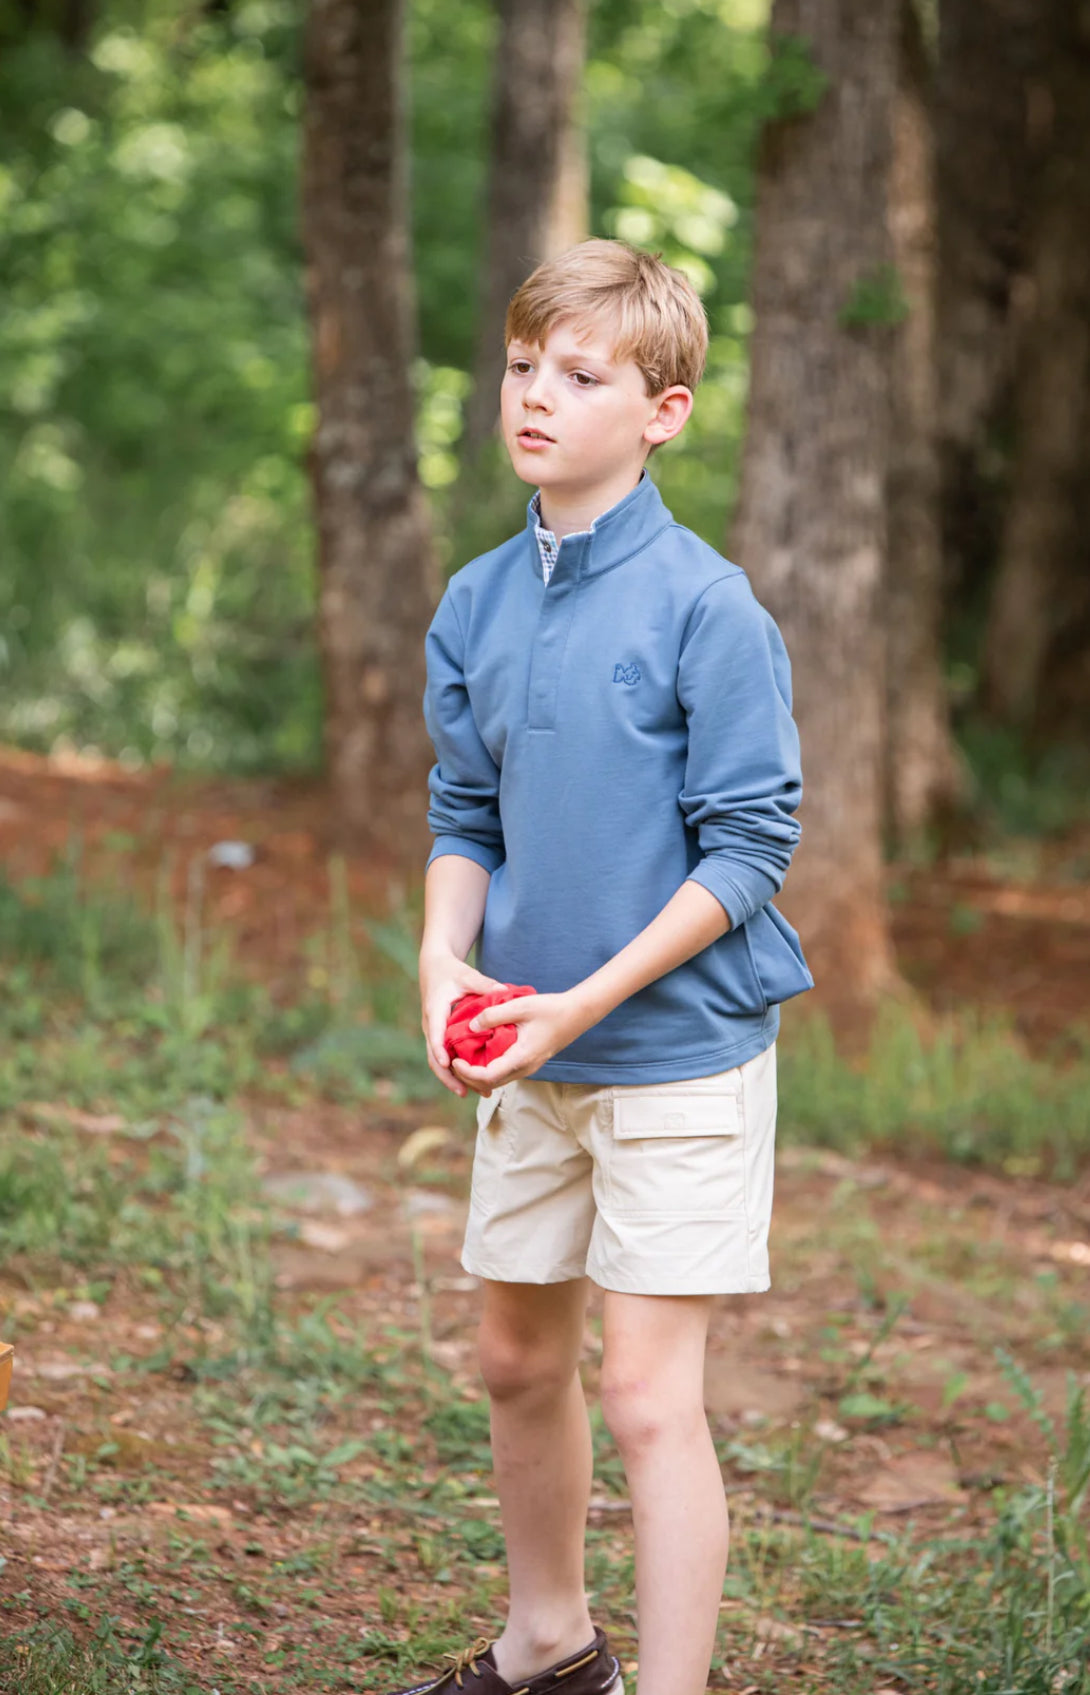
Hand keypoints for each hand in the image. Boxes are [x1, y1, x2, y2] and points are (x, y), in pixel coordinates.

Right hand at [419, 949, 507, 1098]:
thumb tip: (504, 991)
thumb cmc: (451, 971)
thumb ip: (484, 984)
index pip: (436, 1034)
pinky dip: (453, 1070)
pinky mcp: (438, 1035)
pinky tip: (469, 1081)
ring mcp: (433, 1032)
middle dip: (448, 1076)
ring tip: (470, 1093)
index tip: (448, 1064)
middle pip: (434, 1057)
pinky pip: (443, 1057)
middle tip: (465, 1092)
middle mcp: (430, 1025)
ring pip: (437, 1061)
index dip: (441, 1050)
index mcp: (435, 1010)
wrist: (433, 967)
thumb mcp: (467, 975)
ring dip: (451, 1078)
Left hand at [449, 990, 592, 1091]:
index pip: (488, 1077)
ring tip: (462, 1059)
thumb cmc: (550, 1008)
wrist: (577, 1014)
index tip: (454, 1059)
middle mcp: (525, 1068)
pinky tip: (479, 1055)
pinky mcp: (529, 1063)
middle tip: (452, 1060)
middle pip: (489, 1084)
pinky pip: (504, 1072)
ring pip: (496, 1081)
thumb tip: (470, 1026)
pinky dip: (488, 1069)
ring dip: (477, 1075)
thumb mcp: (519, 1006)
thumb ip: (493, 1015)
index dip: (467, 1072)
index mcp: (521, 1057)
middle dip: (468, 1077)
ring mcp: (528, 1068)